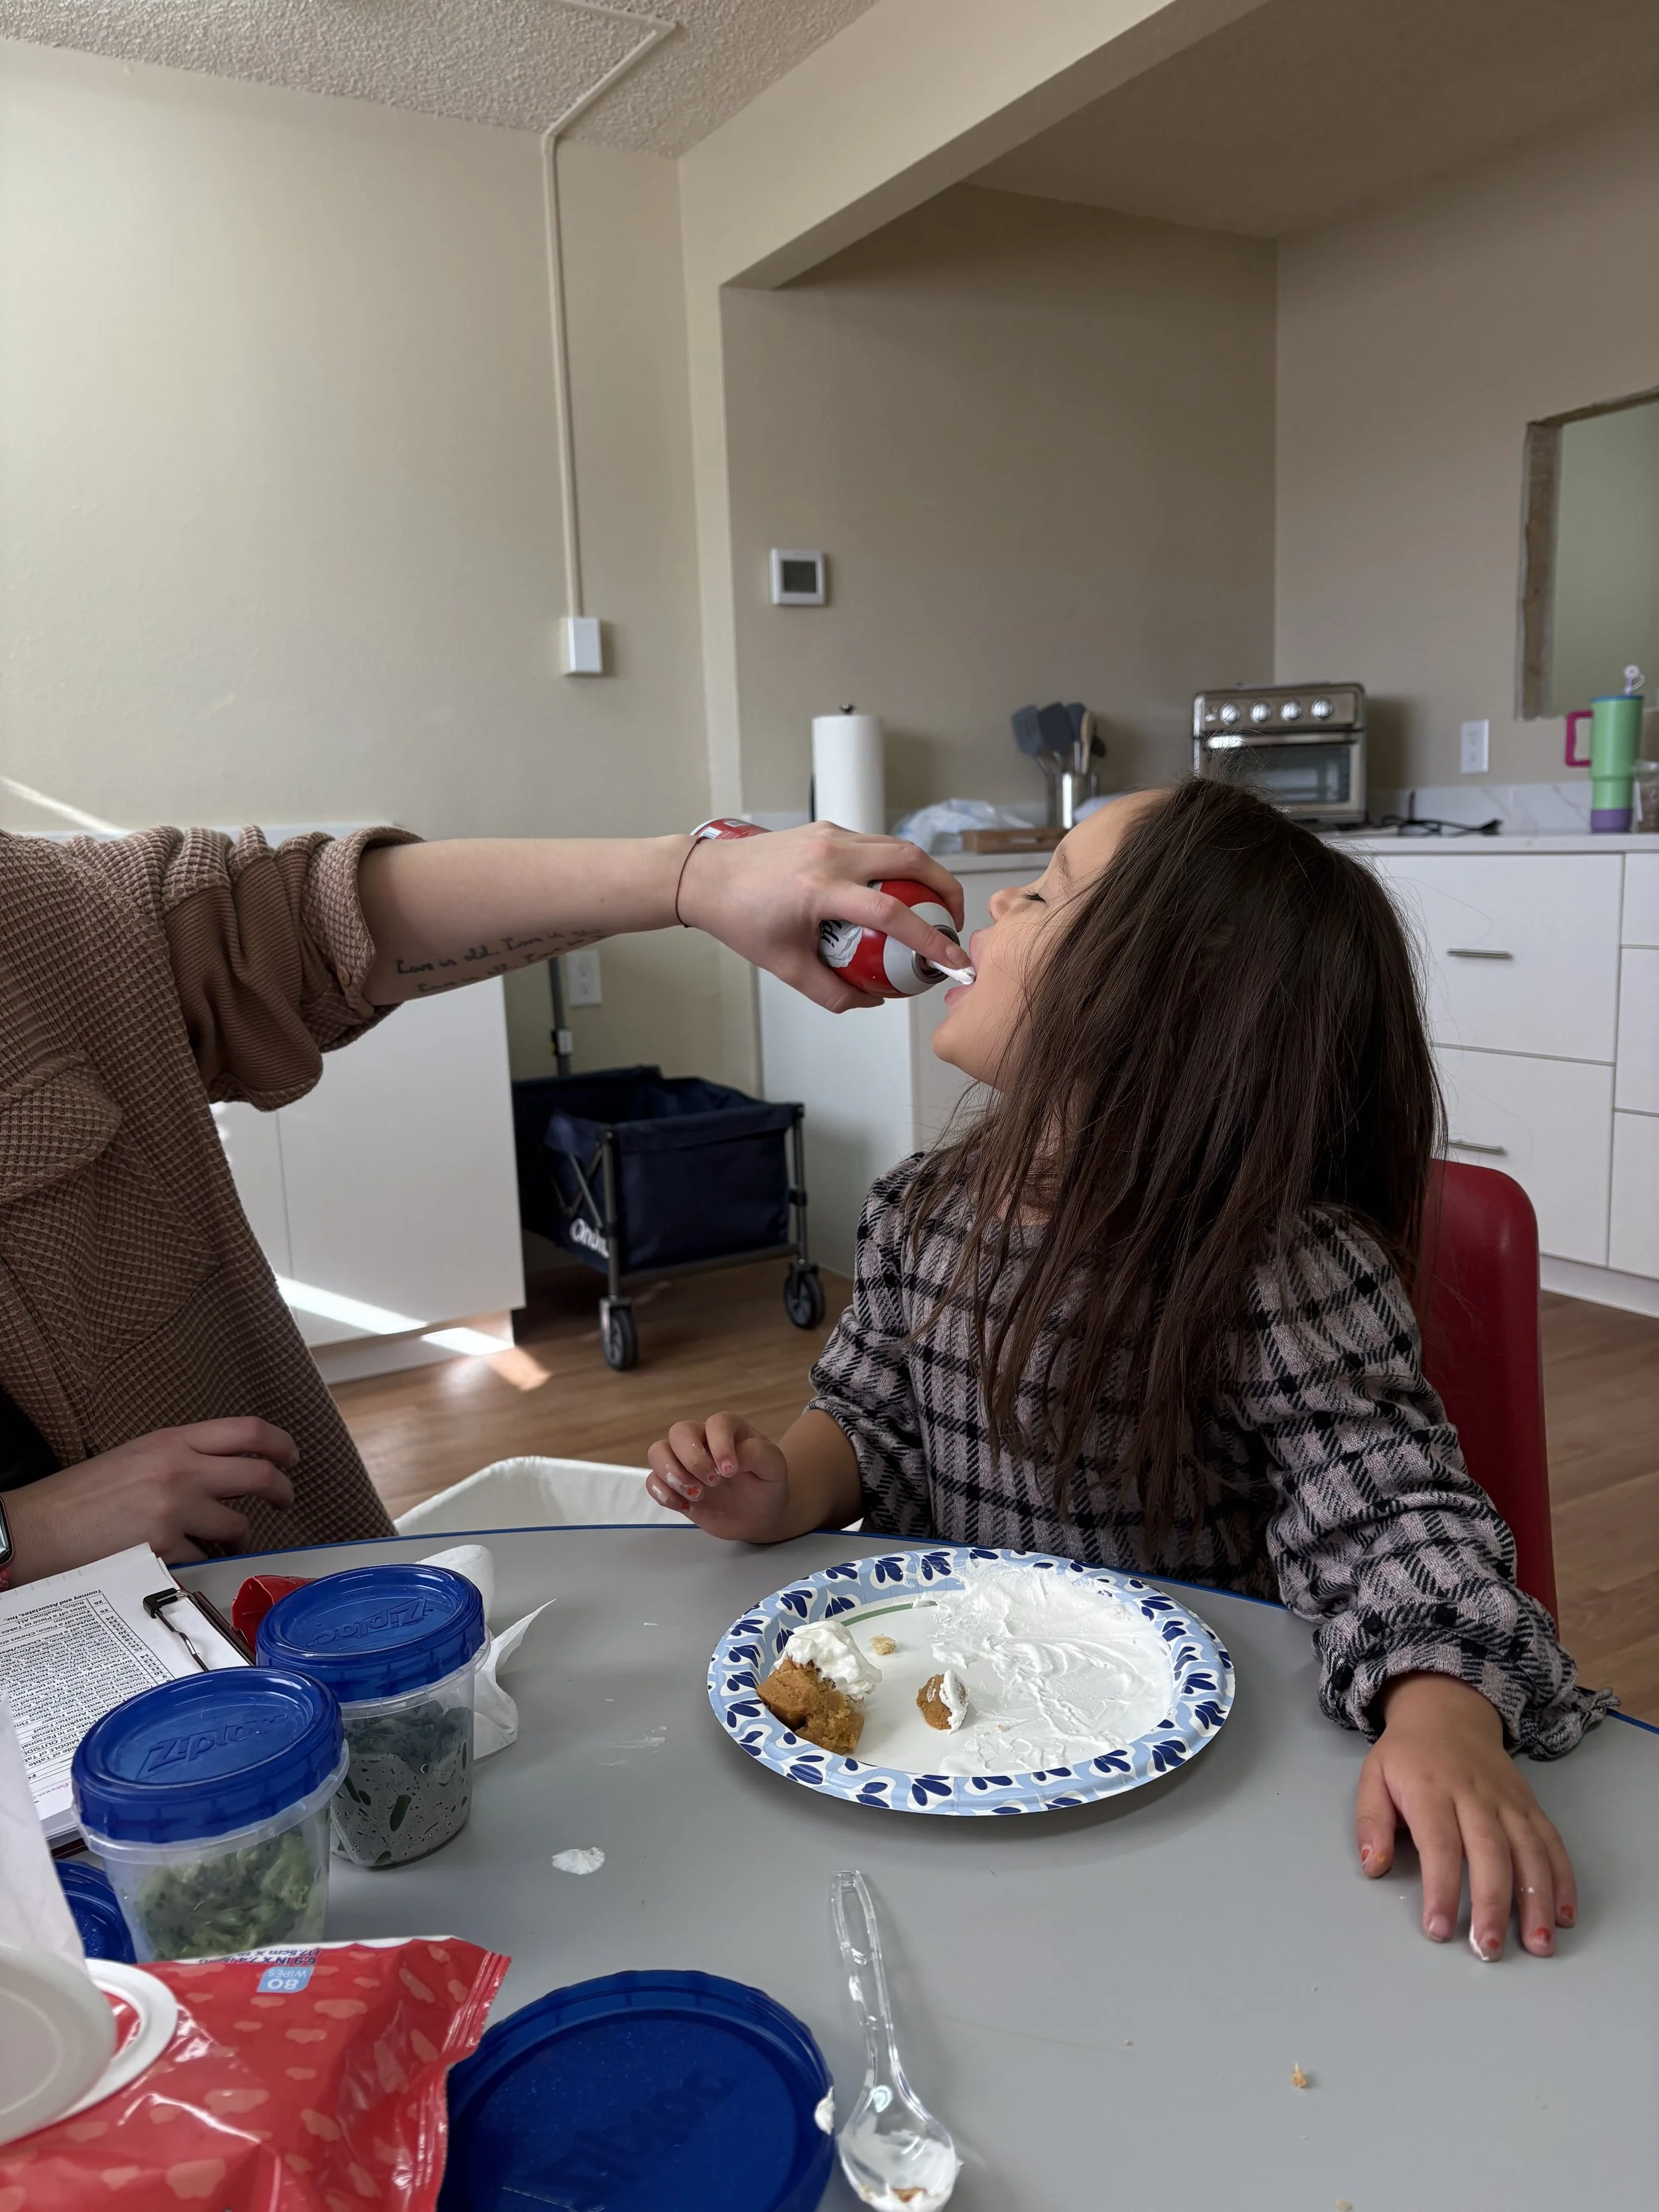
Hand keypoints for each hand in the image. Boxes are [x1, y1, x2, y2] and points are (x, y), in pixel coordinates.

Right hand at [5, 1420, 297, 1581]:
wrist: (35, 1528)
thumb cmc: (80, 1497)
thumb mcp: (136, 1457)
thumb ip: (182, 1458)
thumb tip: (225, 1473)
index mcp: (172, 1441)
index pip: (247, 1431)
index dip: (280, 1444)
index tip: (290, 1458)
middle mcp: (180, 1469)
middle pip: (259, 1475)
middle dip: (281, 1491)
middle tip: (283, 1501)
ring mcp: (174, 1509)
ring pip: (237, 1525)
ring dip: (235, 1538)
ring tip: (219, 1542)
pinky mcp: (164, 1547)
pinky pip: (204, 1559)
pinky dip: (200, 1563)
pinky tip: (182, 1560)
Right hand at [646, 1414, 794, 1542]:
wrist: (759, 1514)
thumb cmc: (766, 1483)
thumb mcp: (773, 1466)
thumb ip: (757, 1454)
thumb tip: (730, 1459)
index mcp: (728, 1430)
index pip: (716, 1423)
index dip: (720, 1444)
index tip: (731, 1472)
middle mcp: (702, 1441)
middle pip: (679, 1431)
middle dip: (692, 1459)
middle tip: (713, 1482)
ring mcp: (684, 1463)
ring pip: (658, 1451)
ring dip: (671, 1473)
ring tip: (697, 1495)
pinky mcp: (674, 1486)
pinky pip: (652, 1480)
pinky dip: (662, 1492)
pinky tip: (684, 1506)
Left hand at [678, 824, 965, 1012]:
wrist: (706, 877)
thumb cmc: (739, 919)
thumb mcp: (785, 967)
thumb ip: (831, 991)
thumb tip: (871, 999)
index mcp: (819, 890)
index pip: (891, 912)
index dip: (930, 938)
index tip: (953, 958)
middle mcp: (830, 854)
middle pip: (911, 859)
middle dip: (946, 888)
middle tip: (955, 919)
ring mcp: (829, 835)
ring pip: (897, 845)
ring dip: (924, 873)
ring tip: (933, 905)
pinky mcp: (826, 829)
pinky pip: (875, 843)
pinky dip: (896, 864)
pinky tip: (896, 890)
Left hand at [1356, 1672, 1575, 1959]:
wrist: (1447, 1711)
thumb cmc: (1407, 1756)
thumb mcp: (1373, 1777)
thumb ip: (1371, 1822)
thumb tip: (1374, 1867)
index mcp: (1431, 1790)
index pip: (1439, 1844)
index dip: (1441, 1888)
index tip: (1439, 1929)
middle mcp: (1475, 1796)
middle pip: (1490, 1852)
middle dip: (1493, 1904)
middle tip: (1488, 1949)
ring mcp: (1508, 1801)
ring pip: (1530, 1851)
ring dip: (1537, 1900)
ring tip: (1538, 1945)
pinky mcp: (1530, 1806)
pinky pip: (1552, 1843)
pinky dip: (1562, 1879)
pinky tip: (1564, 1915)